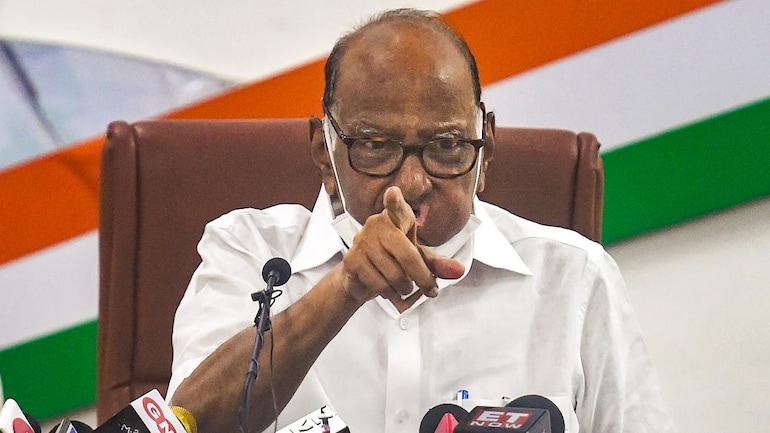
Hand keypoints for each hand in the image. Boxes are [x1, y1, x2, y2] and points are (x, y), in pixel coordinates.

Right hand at [339, 187, 464, 304]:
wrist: (359, 278)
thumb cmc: (391, 260)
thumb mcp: (416, 258)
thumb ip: (436, 263)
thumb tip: (458, 270)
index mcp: (395, 218)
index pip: (396, 208)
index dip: (394, 202)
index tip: (393, 193)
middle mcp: (376, 225)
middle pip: (408, 256)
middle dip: (423, 278)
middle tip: (430, 290)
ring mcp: (362, 243)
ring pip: (395, 275)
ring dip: (405, 289)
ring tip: (405, 288)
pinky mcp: (352, 261)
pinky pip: (380, 284)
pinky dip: (390, 294)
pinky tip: (388, 290)